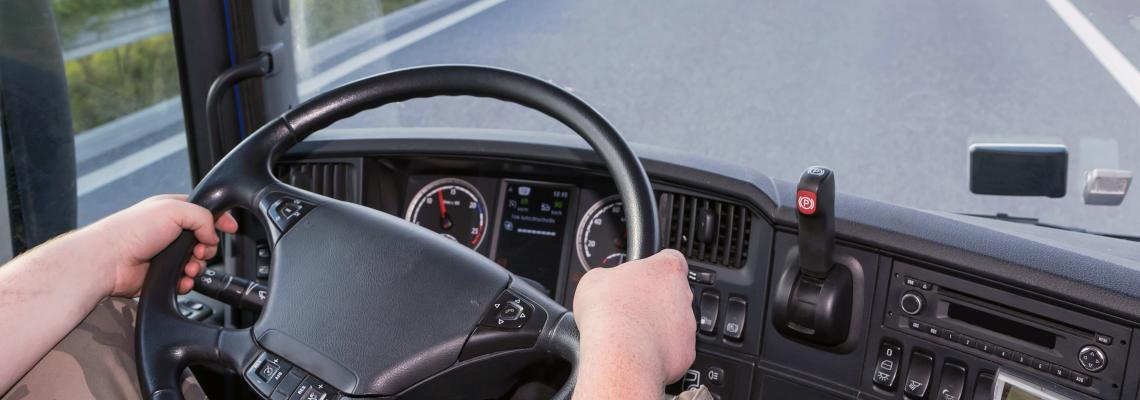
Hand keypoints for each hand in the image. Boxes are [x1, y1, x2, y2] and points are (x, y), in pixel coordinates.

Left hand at [84, 195, 237, 296]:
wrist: (109, 261)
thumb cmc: (131, 230)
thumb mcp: (174, 209)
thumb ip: (203, 217)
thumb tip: (213, 236)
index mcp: (172, 211)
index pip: (205, 213)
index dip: (220, 220)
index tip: (231, 228)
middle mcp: (170, 232)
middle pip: (205, 241)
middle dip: (207, 249)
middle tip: (199, 250)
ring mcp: (166, 254)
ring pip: (197, 262)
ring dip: (198, 267)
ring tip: (188, 268)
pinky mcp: (162, 275)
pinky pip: (185, 280)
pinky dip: (187, 282)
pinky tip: (181, 280)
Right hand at [573, 249, 695, 395]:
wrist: (619, 353)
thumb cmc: (609, 313)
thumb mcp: (594, 279)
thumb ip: (609, 276)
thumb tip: (605, 283)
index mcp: (667, 269)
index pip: (671, 258)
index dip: (655, 267)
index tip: (642, 275)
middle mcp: (684, 295)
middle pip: (673, 293)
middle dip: (653, 300)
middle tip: (630, 307)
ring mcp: (687, 325)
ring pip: (674, 323)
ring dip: (656, 325)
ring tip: (630, 333)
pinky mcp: (686, 352)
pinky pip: (673, 349)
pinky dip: (659, 351)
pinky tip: (639, 351)